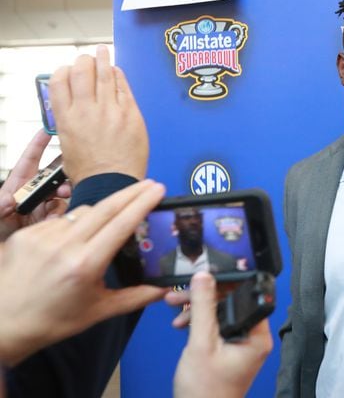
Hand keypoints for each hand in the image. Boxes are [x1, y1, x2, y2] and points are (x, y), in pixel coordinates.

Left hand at [0, 130, 70, 240]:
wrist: (6, 257)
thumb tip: (8, 200)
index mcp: (17, 183)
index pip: (30, 158)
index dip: (40, 142)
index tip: (49, 129)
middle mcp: (33, 192)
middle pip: (52, 173)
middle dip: (62, 170)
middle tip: (63, 174)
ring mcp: (43, 205)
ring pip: (62, 192)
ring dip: (64, 191)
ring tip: (61, 197)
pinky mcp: (50, 219)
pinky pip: (62, 212)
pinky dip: (60, 215)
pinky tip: (52, 220)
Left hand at [0, 180, 167, 365]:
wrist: (4, 324)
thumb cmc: (53, 320)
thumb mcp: (99, 311)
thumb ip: (135, 298)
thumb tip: (163, 290)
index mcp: (85, 264)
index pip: (121, 224)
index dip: (141, 203)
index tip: (157, 190)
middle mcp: (64, 245)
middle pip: (105, 207)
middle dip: (131, 193)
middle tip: (150, 183)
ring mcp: (43, 236)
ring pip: (83, 212)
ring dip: (102, 212)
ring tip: (110, 223)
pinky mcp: (27, 234)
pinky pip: (60, 220)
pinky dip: (74, 225)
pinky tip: (75, 240)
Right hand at [49, 44, 147, 183]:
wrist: (111, 183)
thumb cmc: (90, 170)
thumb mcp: (67, 143)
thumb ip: (69, 120)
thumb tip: (72, 105)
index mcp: (66, 118)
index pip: (59, 81)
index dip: (63, 70)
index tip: (68, 69)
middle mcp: (86, 110)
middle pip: (82, 71)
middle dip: (84, 61)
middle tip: (87, 58)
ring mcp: (110, 111)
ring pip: (104, 74)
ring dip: (103, 59)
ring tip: (103, 50)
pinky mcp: (130, 114)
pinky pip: (124, 88)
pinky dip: (119, 76)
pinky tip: (117, 71)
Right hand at [171, 272, 271, 397]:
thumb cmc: (205, 392)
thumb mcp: (201, 343)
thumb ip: (202, 307)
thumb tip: (204, 277)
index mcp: (257, 335)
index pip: (246, 294)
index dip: (225, 281)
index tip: (205, 275)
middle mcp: (254, 336)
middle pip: (231, 301)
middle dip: (204, 296)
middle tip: (182, 292)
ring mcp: (242, 342)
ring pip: (220, 311)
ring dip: (198, 308)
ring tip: (176, 305)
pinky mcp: (230, 346)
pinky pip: (216, 324)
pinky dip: (200, 321)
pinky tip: (182, 322)